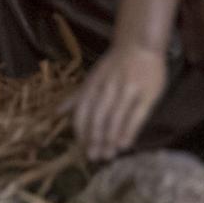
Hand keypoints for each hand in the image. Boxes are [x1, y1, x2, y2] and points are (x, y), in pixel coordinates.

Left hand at [70, 43, 168, 162]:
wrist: (139, 45)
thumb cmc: (114, 65)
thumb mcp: (92, 77)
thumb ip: (77, 97)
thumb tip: (57, 113)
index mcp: (92, 84)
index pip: (82, 112)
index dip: (82, 131)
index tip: (83, 148)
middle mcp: (107, 88)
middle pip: (98, 118)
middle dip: (95, 140)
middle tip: (95, 157)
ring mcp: (127, 90)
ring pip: (116, 119)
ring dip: (110, 139)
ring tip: (109, 155)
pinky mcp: (146, 94)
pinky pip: (136, 116)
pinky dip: (129, 132)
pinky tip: (125, 145)